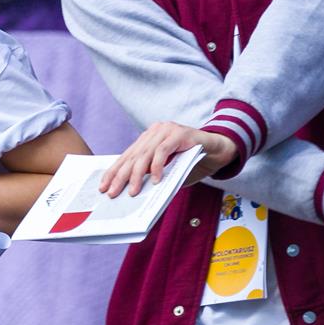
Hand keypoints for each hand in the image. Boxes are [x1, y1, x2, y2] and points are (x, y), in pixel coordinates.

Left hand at [99, 122, 237, 198]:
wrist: (220, 149)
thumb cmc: (192, 161)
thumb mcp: (169, 171)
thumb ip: (154, 177)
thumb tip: (135, 193)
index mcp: (148, 139)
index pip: (127, 156)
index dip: (114, 171)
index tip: (104, 186)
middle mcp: (154, 132)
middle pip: (133, 156)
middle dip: (121, 176)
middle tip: (112, 193)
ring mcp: (166, 130)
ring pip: (145, 154)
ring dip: (138, 175)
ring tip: (133, 191)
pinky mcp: (180, 133)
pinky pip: (164, 150)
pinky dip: (158, 166)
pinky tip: (156, 180)